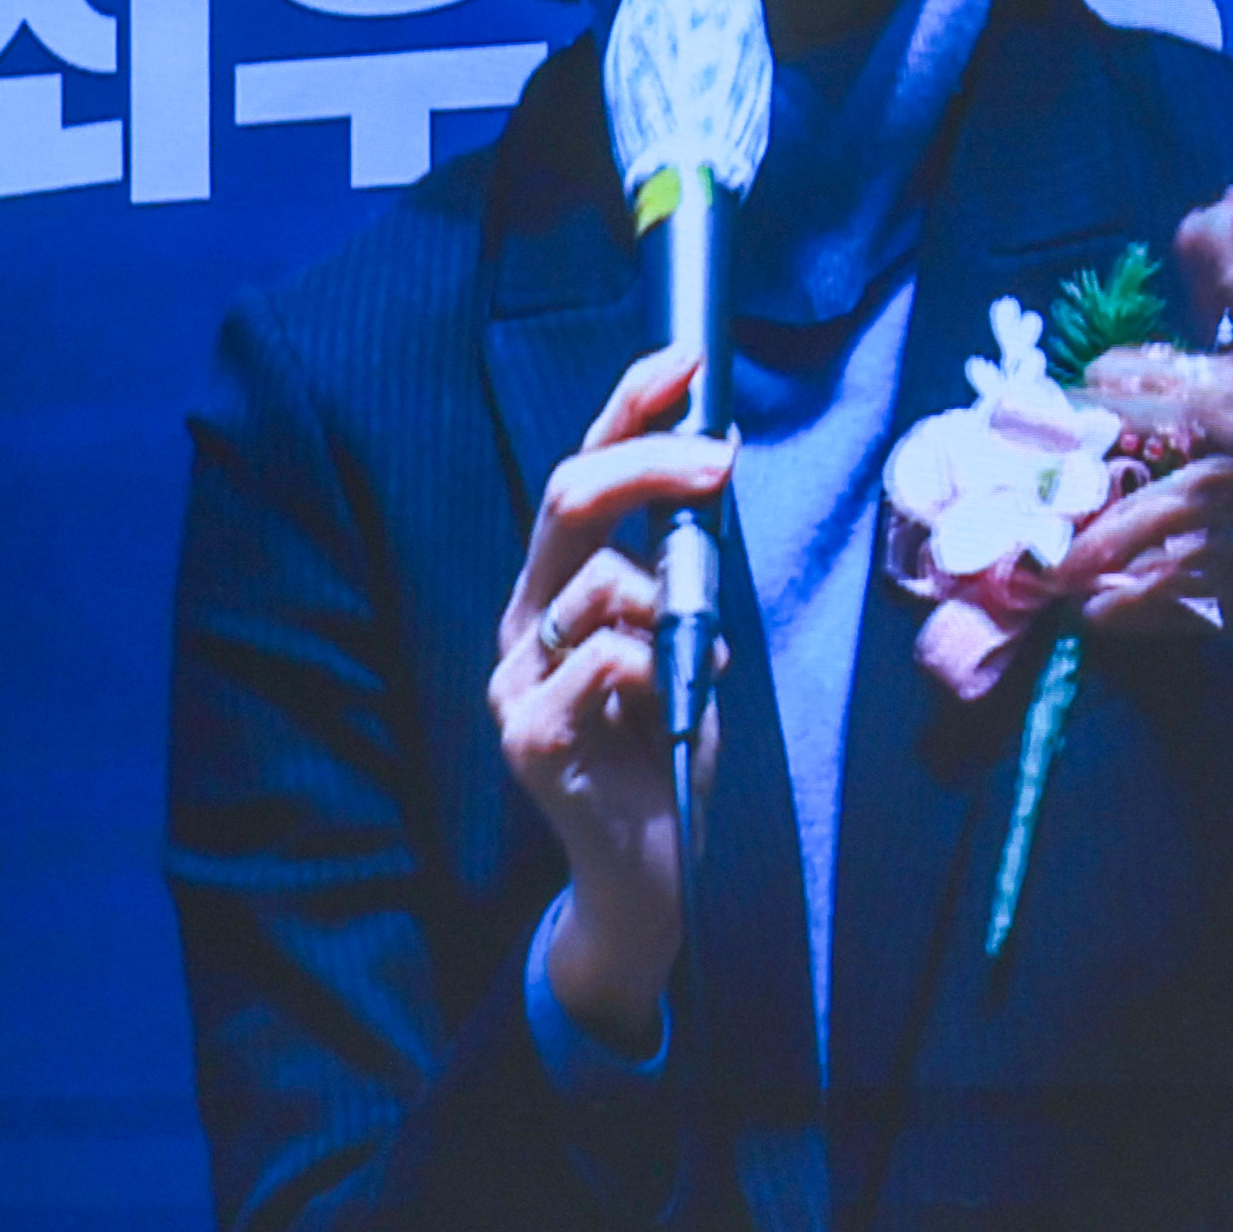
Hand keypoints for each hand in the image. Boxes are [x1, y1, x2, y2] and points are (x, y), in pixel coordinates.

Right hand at [492, 340, 733, 1050]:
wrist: (651, 873)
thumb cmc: (668, 752)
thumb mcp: (687, 647)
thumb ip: (682, 579)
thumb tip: (711, 475)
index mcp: (559, 592)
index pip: (581, 481)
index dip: (626, 411)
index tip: (686, 358)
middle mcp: (523, 621)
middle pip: (566, 503)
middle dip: (646, 462)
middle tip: (718, 456)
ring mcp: (514, 677)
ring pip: (602, 587)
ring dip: (674, 611)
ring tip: (695, 670)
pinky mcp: (526, 733)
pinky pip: (603, 660)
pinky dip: (657, 669)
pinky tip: (670, 709)